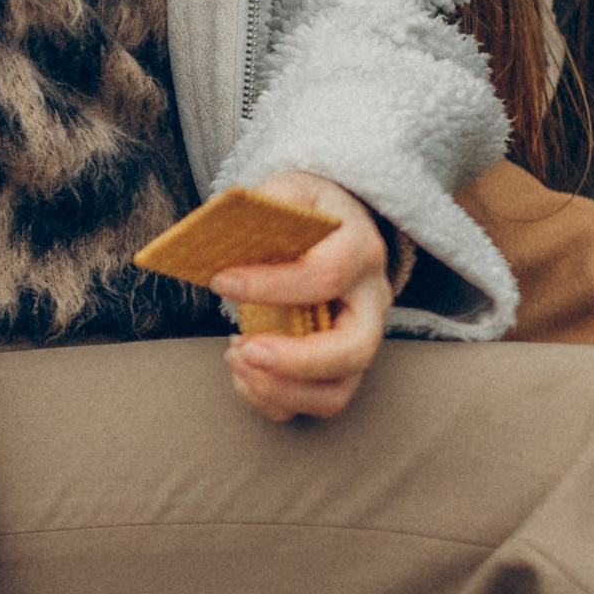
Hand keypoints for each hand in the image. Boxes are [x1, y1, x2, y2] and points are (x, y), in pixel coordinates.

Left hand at [214, 169, 392, 426]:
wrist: (333, 228)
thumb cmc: (306, 213)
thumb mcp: (289, 191)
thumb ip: (266, 205)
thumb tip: (225, 226)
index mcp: (360, 250)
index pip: (325, 276)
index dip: (270, 286)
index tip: (221, 281)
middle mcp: (372, 302)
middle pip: (352, 352)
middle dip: (292, 362)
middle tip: (242, 349)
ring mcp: (361, 340)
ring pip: (336, 392)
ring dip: (278, 389)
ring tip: (237, 357)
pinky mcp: (341, 366)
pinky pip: (315, 403)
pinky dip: (272, 398)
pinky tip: (244, 369)